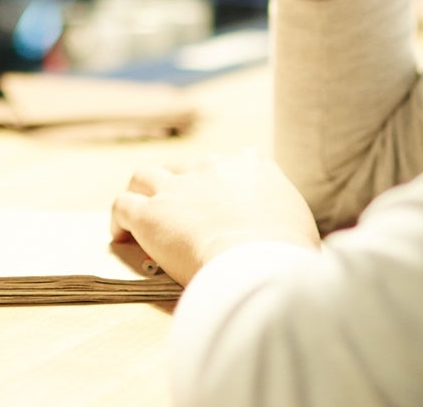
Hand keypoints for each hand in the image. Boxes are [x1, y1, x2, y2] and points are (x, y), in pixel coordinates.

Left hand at [109, 150, 320, 284]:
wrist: (259, 262)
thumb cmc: (288, 254)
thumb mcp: (303, 229)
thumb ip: (291, 223)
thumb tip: (298, 242)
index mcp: (254, 167)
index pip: (238, 161)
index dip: (228, 182)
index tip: (226, 203)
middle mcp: (213, 167)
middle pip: (188, 168)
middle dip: (184, 188)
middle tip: (183, 217)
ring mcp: (178, 187)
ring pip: (145, 176)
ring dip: (141, 192)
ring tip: (140, 215)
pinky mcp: (150, 213)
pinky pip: (123, 205)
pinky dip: (119, 219)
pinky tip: (120, 236)